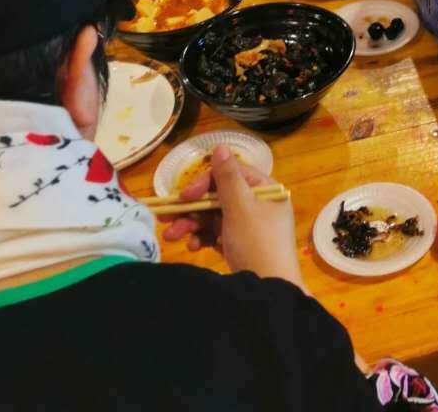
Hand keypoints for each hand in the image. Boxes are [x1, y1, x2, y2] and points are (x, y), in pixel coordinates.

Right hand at [162, 144, 304, 288]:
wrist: (271, 291)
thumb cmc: (256, 243)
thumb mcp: (241, 207)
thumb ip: (227, 178)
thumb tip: (221, 146)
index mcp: (265, 190)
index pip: (230, 174)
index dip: (204, 182)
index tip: (184, 196)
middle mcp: (259, 206)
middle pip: (219, 197)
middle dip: (192, 208)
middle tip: (166, 218)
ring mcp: (250, 228)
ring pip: (215, 217)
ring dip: (192, 224)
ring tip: (172, 237)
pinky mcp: (241, 247)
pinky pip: (218, 235)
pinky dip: (203, 238)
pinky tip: (191, 247)